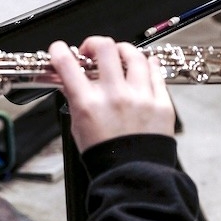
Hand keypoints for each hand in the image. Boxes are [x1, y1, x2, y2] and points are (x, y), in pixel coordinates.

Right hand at [50, 36, 175, 152]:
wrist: (133, 177)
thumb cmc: (105, 156)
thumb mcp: (79, 127)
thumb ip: (76, 100)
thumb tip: (72, 78)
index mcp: (88, 104)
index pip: (67, 65)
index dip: (59, 51)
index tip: (59, 49)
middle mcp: (114, 96)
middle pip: (105, 48)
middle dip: (95, 43)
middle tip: (93, 51)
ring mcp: (140, 97)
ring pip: (134, 55)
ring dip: (123, 51)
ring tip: (120, 56)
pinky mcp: (161, 103)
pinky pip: (155, 72)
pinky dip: (147, 65)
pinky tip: (143, 66)